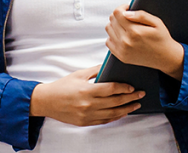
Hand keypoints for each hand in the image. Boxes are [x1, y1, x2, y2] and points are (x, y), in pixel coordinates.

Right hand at [30, 66, 144, 125]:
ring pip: (113, 113)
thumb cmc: (61, 87)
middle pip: (115, 101)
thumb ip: (95, 70)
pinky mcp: (86, 122)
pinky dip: (116, 117)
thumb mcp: (78, 75)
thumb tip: (110, 66)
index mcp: (87, 90)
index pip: (111, 89)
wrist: (46, 102)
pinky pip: (105, 120)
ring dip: (127, 109)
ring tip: (136, 104)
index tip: (132, 86)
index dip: (124, 88)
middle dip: (130, 98)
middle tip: (141, 94)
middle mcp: (88, 104)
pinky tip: (123, 112)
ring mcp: (87, 115)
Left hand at [106, 7, 184, 78]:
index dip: (122, 7)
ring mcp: (122, 50)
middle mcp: (126, 41)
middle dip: (119, 15)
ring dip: (115, 25)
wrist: (165, 57)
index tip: (128, 8)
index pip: (117, 13)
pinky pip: (108, 42)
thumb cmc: (162, 39)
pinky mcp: (121, 56)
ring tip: (126, 26)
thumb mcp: (156, 22)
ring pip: (108, 30)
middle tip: (129, 17)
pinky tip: (123, 35)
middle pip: (112, 20)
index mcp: (134, 31)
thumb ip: (141, 15)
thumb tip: (126, 12)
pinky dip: (113, 36)